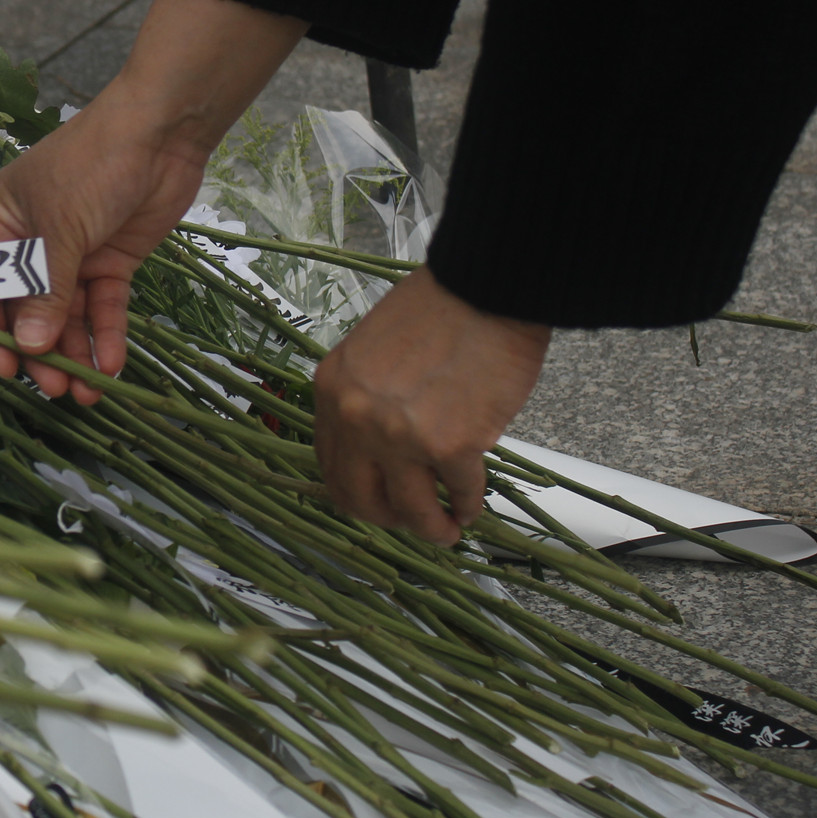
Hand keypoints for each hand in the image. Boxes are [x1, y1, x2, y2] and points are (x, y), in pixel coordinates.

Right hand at [0, 87, 210, 401]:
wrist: (162, 133)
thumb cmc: (92, 165)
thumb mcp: (60, 227)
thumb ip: (45, 290)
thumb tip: (28, 346)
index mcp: (2, 223)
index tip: (7, 367)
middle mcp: (34, 242)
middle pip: (28, 309)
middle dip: (39, 350)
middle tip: (55, 387)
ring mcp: (75, 254)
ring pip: (68, 315)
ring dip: (75, 353)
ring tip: (86, 392)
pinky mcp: (113, 261)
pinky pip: (104, 307)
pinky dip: (106, 336)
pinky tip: (110, 366)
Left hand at [313, 266, 549, 542]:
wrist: (485, 287)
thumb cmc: (438, 307)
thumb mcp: (371, 351)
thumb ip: (365, 398)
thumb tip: (378, 445)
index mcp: (332, 391)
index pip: (331, 466)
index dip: (358, 493)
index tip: (378, 500)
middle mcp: (356, 419)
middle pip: (360, 499)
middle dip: (388, 519)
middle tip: (410, 521)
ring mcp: (401, 437)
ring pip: (410, 510)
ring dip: (431, 528)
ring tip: (447, 529)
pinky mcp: (451, 446)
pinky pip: (461, 492)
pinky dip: (469, 505)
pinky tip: (473, 505)